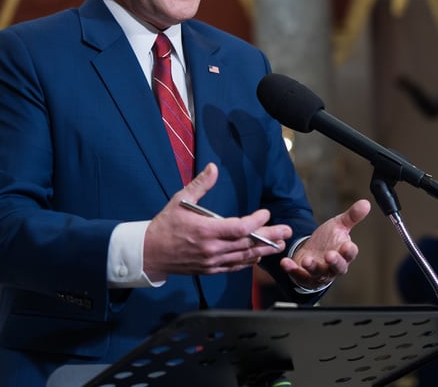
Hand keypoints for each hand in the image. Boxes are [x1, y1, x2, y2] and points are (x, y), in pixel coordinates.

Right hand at [143, 163, 292, 276]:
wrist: (150, 252)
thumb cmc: (165, 225)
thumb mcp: (181, 200)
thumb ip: (200, 185)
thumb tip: (213, 168)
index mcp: (206, 231)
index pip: (240, 228)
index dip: (257, 221)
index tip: (265, 213)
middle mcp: (212, 248)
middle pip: (247, 243)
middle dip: (270, 237)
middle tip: (287, 231)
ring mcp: (212, 261)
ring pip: (244, 257)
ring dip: (263, 250)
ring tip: (279, 244)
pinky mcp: (210, 269)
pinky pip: (234, 267)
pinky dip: (248, 261)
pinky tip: (257, 256)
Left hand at [280, 198, 370, 289]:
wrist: (312, 252)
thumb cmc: (329, 240)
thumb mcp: (339, 225)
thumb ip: (352, 216)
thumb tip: (366, 203)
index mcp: (343, 253)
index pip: (350, 254)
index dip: (349, 251)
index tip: (348, 245)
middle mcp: (333, 266)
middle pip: (337, 267)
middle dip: (334, 262)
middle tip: (330, 255)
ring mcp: (319, 272)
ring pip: (318, 272)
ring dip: (312, 267)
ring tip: (306, 260)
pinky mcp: (304, 275)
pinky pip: (299, 275)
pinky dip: (292, 269)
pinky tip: (285, 262)